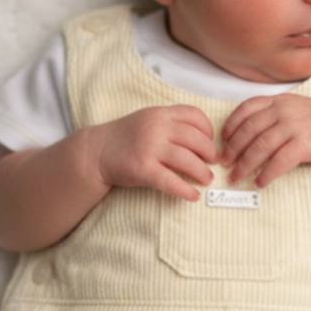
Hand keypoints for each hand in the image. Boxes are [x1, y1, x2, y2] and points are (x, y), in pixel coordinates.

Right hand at [87, 105, 219, 201]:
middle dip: (210, 153)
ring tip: (207, 179)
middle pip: (196, 139)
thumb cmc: (125, 137)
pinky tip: (193, 196)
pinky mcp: (143, 169)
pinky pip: (171, 181)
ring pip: (188, 160)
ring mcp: (150, 148)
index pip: (195, 116)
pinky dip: (186, 190)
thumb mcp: (148, 120)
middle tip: (213, 163)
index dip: (208, 130)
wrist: (96, 152)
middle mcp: (157, 128)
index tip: (211, 142)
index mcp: (160, 114)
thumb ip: (171, 124)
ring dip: (202, 172)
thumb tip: (202, 138)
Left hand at [219, 95, 310, 186]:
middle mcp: (284, 110)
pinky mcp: (305, 143)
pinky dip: (267, 173)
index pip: (246, 109)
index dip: (231, 126)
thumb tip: (245, 134)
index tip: (222, 142)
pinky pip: (280, 161)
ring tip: (236, 178)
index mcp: (278, 100)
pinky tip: (260, 183)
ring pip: (261, 146)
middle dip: (233, 149)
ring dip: (245, 164)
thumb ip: (272, 115)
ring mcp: (295, 126)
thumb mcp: (294, 110)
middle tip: (224, 164)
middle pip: (249, 130)